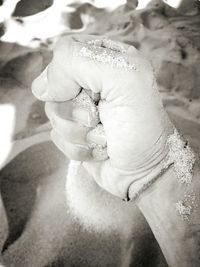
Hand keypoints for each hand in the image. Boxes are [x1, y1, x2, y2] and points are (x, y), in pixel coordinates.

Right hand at [32, 35, 172, 198]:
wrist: (146, 171)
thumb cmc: (143, 128)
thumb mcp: (125, 79)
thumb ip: (79, 62)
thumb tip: (42, 87)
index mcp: (107, 59)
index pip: (65, 53)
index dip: (69, 76)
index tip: (92, 94)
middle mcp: (93, 82)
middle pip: (54, 87)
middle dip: (75, 111)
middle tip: (99, 119)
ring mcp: (82, 109)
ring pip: (53, 114)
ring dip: (79, 133)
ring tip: (104, 136)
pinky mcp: (75, 133)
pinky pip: (57, 137)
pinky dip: (79, 148)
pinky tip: (100, 149)